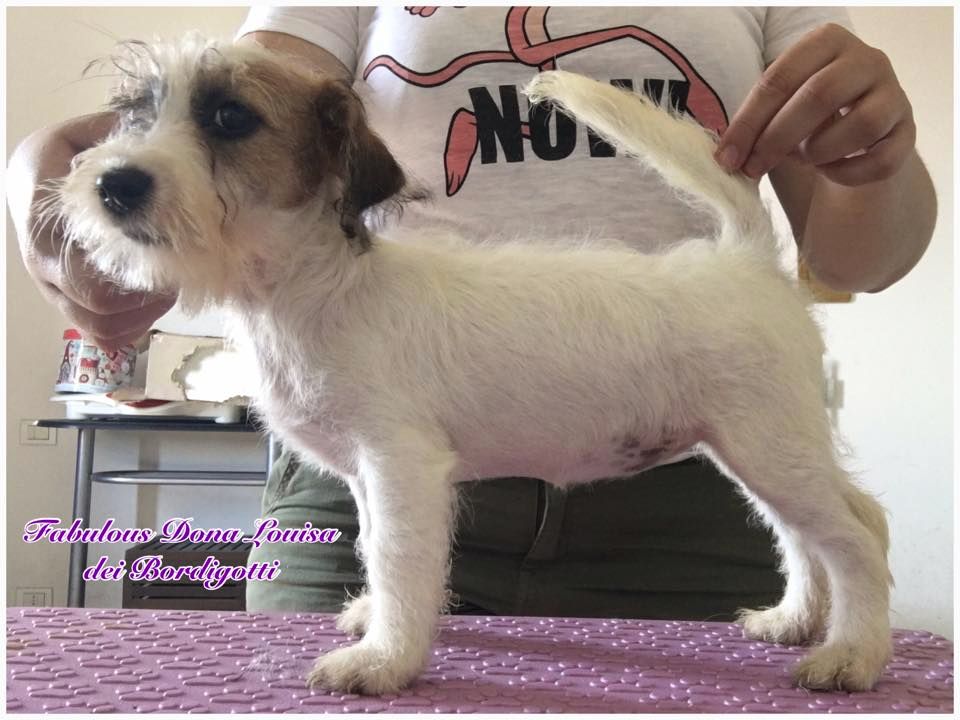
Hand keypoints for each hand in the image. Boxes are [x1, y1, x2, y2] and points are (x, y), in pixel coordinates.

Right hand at [8, 114, 176, 349]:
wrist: (33, 181)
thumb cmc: (68, 157)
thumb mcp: (85, 134)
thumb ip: (115, 137)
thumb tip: (160, 141)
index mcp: (43, 212)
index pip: (85, 259)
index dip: (134, 263)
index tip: (166, 247)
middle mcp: (39, 255)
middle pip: (96, 301)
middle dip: (145, 291)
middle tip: (175, 271)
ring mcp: (50, 286)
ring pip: (98, 324)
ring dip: (141, 313)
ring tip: (166, 288)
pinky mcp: (65, 305)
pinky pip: (100, 335)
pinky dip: (130, 328)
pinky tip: (149, 305)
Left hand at [715, 23, 914, 186]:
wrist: (853, 136)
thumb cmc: (805, 116)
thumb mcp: (779, 106)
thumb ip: (755, 122)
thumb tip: (726, 158)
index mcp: (826, 41)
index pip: (779, 78)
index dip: (748, 122)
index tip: (726, 158)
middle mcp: (867, 59)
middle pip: (819, 96)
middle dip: (776, 139)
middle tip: (752, 168)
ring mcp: (894, 94)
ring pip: (860, 125)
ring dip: (819, 152)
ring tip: (804, 158)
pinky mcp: (907, 132)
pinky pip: (880, 160)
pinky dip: (847, 173)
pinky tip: (829, 171)